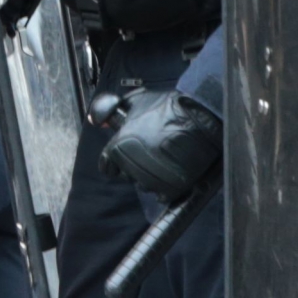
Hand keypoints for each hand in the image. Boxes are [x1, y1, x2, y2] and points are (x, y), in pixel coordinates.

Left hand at [97, 88, 223, 201]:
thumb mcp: (135, 102)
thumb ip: (112, 113)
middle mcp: (131, 167)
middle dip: (134, 166)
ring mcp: (151, 180)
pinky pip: (161, 195)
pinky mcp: (170, 188)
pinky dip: (165, 186)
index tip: (126, 154)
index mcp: (118, 148)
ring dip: (150, 176)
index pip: (107, 166)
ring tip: (165, 159)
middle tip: (150, 152)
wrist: (202, 116)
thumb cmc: (168, 107)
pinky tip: (173, 171)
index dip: (116, 160)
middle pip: (126, 175)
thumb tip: (96, 119)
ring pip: (144, 185)